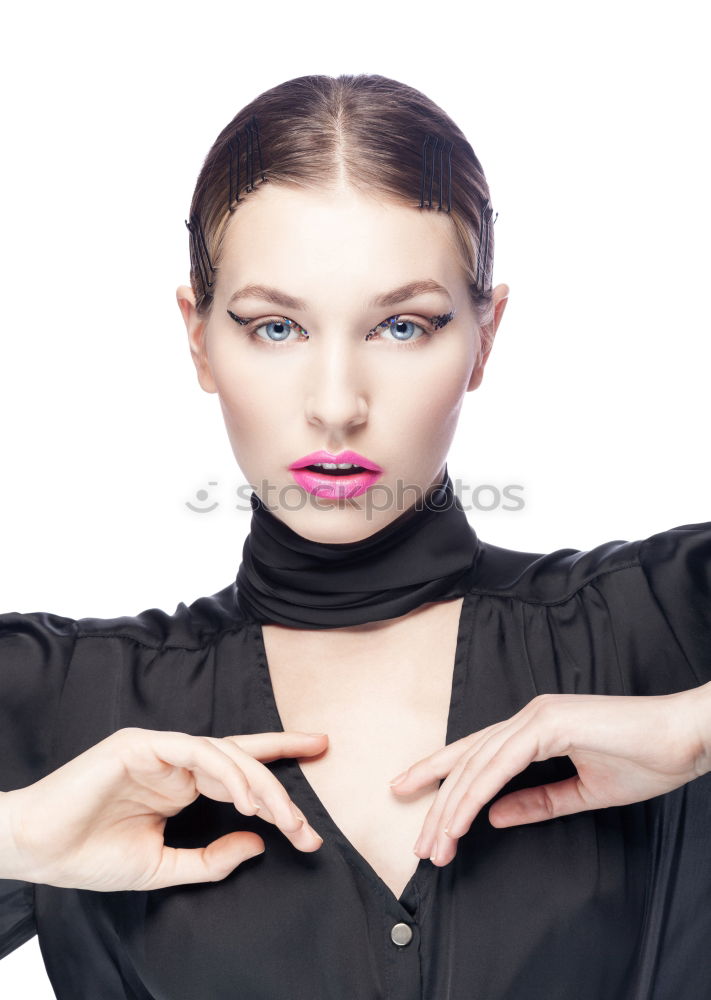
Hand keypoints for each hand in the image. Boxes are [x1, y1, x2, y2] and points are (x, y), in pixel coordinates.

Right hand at [4, 727, 327, 890]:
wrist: (37, 851)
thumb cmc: (91, 856)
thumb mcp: (164, 866)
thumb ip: (211, 857)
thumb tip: (258, 843)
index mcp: (181, 783)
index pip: (240, 763)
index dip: (280, 757)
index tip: (321, 754)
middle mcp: (176, 761)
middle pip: (242, 759)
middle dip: (281, 787)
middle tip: (307, 826)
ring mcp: (159, 749)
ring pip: (225, 753)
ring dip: (259, 786)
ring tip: (281, 818)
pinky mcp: (141, 744)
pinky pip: (196, 751)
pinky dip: (226, 771)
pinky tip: (247, 800)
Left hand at [389, 686, 710, 867]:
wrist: (685, 737)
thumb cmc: (645, 759)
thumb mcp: (583, 791)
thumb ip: (538, 801)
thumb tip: (494, 817)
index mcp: (535, 727)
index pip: (476, 754)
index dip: (441, 777)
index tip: (414, 800)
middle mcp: (529, 716)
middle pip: (468, 761)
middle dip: (438, 803)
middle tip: (419, 843)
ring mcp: (536, 716)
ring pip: (477, 765)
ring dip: (451, 807)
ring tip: (435, 845)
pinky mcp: (549, 724)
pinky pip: (501, 764)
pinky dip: (475, 794)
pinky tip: (459, 821)